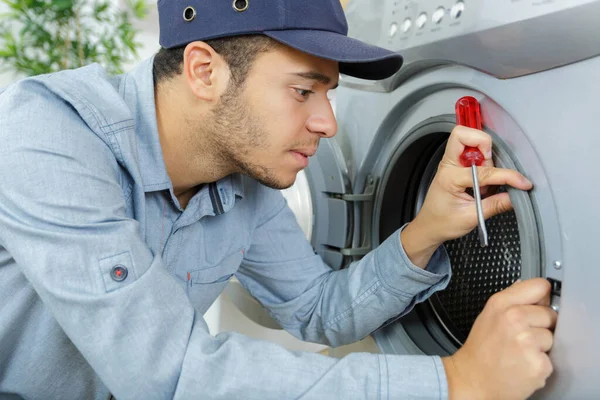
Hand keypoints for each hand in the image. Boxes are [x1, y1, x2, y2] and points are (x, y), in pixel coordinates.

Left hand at [401, 126, 531, 266]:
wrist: (429, 226)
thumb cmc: (443, 222)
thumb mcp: (471, 218)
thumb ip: (494, 205)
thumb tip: (515, 196)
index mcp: (449, 178)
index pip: (483, 171)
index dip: (506, 175)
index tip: (521, 182)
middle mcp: (448, 165)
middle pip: (463, 134)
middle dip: (483, 143)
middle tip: (491, 165)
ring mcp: (451, 163)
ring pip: (466, 139)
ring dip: (483, 152)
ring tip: (485, 180)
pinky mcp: (456, 165)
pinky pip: (469, 149)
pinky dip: (482, 157)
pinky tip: (483, 178)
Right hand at [442, 278, 557, 399]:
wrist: (472, 380)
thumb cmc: (480, 350)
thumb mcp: (488, 315)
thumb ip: (510, 300)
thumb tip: (527, 286)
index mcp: (501, 304)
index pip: (539, 286)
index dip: (542, 297)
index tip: (539, 305)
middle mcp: (514, 319)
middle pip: (550, 314)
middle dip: (541, 325)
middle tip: (521, 336)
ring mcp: (527, 342)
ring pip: (552, 337)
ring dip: (541, 346)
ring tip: (520, 352)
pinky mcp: (537, 364)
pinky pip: (551, 359)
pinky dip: (539, 364)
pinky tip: (522, 364)